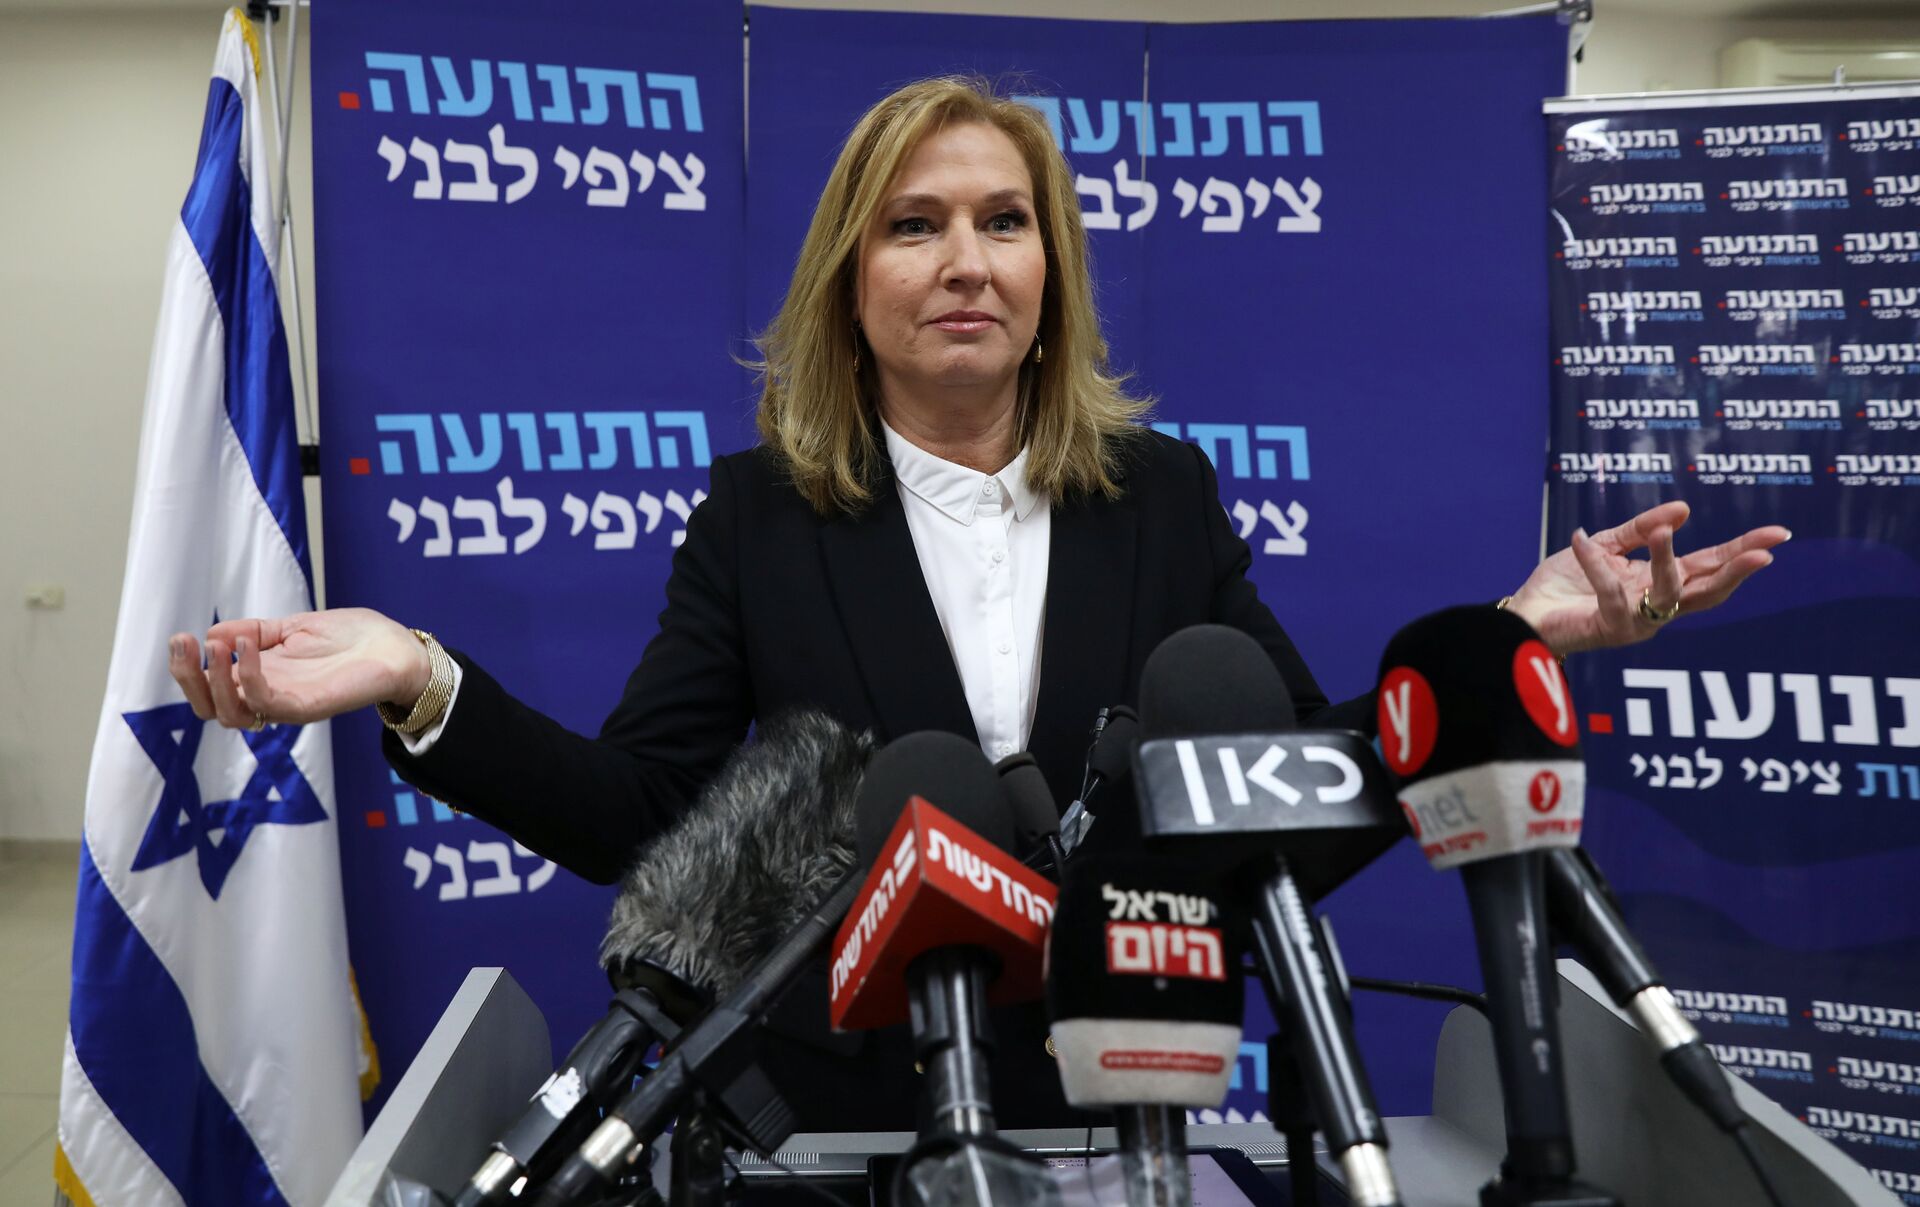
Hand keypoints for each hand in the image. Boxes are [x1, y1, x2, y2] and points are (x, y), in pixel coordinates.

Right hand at [168, 608, 431, 729]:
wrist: (396, 646)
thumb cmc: (351, 637)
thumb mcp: (293, 627)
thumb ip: (254, 630)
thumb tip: (213, 634)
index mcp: (260, 678)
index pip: (208, 687)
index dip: (187, 667)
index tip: (181, 637)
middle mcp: (268, 696)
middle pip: (209, 707)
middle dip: (187, 678)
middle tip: (183, 642)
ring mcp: (286, 705)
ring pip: (231, 713)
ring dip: (214, 680)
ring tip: (215, 647)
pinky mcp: (307, 708)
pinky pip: (267, 702)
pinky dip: (250, 676)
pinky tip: (248, 646)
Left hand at [1505, 501, 1788, 656]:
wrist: (1524, 615)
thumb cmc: (1563, 584)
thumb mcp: (1605, 546)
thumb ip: (1641, 529)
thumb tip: (1685, 508)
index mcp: (1659, 584)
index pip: (1710, 566)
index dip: (1742, 551)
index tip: (1778, 535)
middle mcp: (1655, 607)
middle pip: (1707, 590)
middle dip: (1736, 571)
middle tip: (1764, 554)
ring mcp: (1635, 623)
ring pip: (1665, 594)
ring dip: (1666, 561)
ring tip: (1664, 531)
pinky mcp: (1607, 629)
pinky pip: (1610, 592)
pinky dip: (1595, 563)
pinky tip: (1582, 540)